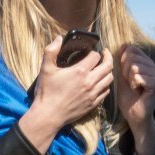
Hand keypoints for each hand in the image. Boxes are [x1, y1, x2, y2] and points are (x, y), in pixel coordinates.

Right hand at [22, 34, 114, 151]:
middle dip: (108, 57)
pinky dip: (105, 85)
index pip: (96, 56)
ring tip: (103, 68)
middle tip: (105, 53)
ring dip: (108, 71)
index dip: (94, 51)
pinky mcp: (93, 104)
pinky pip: (106, 92)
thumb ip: (51, 51)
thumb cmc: (46, 92)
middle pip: (108, 66)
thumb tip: (59, 38)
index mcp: (80, 71)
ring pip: (109, 79)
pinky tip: (100, 83)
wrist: (49, 116)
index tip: (91, 51)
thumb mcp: (45, 69)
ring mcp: (93, 94)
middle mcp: (90, 82)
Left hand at [114, 45, 154, 126]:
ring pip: (135, 66)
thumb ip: (122, 60)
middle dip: (125, 71)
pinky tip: (138, 90)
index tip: (125, 74)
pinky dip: (134, 84)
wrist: (134, 114)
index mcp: (147, 62)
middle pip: (132, 56)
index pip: (132, 49)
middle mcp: (154, 66)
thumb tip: (122, 44)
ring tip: (134, 87)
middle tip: (130, 83)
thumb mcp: (121, 75)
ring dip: (129, 79)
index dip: (123, 60)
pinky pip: (139, 76)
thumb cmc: (128, 97)